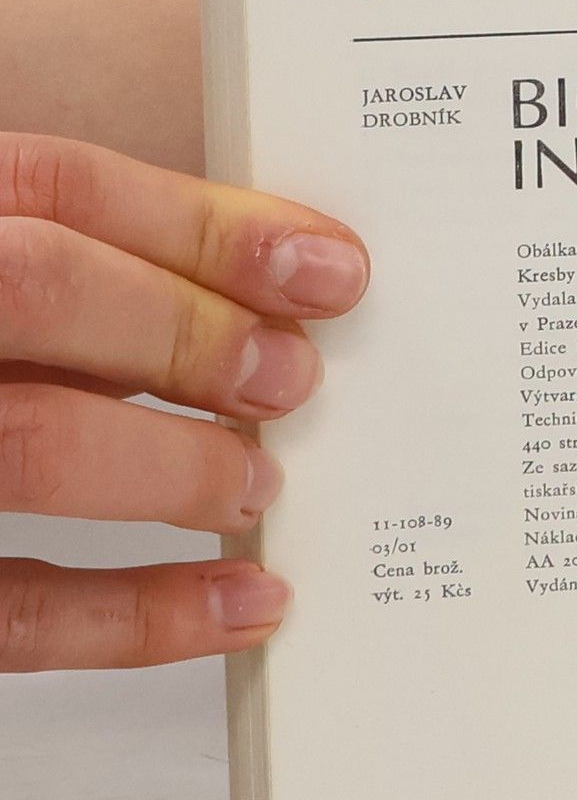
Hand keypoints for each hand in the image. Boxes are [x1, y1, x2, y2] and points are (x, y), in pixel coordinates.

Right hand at [0, 133, 367, 667]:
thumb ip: (58, 278)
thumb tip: (252, 299)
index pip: (50, 184)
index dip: (203, 225)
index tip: (322, 270)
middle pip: (33, 286)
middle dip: (186, 330)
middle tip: (289, 379)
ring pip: (26, 442)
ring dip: (172, 465)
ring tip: (254, 484)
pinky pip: (12, 612)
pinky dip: (142, 614)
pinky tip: (239, 604)